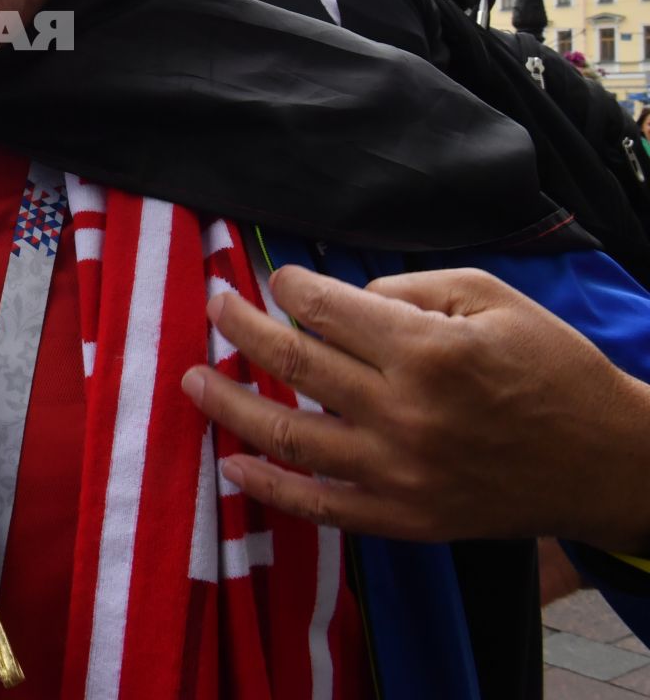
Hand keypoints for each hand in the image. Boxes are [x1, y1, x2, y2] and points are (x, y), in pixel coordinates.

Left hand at [181, 264, 649, 551]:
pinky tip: (232, 465)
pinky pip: (319, 505)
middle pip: (292, 364)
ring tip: (190, 380)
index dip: (287, 287)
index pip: (324, 310)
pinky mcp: (403, 517)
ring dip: (229, 405)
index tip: (274, 279)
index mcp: (426, 351)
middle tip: (214, 306)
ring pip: (288, 436)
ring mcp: (398, 472)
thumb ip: (408, 288)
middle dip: (240, 328)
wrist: (606, 460)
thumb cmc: (550, 367)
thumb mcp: (492, 298)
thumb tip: (339, 297)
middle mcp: (404, 413)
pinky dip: (269, 489)